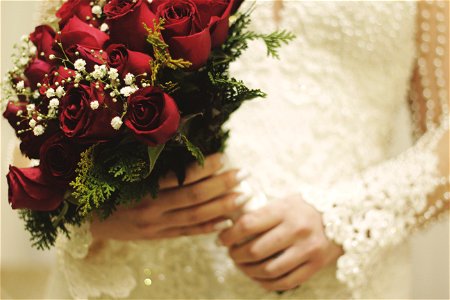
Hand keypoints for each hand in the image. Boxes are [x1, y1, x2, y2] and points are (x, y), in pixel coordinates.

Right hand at [90, 153, 250, 240]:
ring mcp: (157, 225)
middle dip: (222, 185)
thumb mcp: (124, 171)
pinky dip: (208, 227)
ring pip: (195, 216)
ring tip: (243, 195)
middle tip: (243, 173)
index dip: (204, 167)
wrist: (86, 220)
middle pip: (195, 197)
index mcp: (143, 187)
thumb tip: (180, 145)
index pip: (181, 176)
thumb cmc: (106, 188)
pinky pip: (187, 233)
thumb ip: (151, 164)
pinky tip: (226, 221)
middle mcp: (152, 207)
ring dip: (222, 206)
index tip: (223, 156)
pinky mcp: (158, 236)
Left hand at [218, 195, 343, 291]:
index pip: (248, 224)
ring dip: (248, 271)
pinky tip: (257, 277)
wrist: (344, 217)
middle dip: (236, 255)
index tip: (222, 239)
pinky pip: (284, 282)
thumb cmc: (306, 208)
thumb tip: (230, 224)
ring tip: (241, 266)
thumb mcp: (285, 202)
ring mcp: (307, 250)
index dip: (229, 234)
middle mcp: (297, 230)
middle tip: (231, 253)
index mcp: (286, 210)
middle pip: (255, 250)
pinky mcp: (315, 266)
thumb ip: (262, 212)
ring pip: (268, 270)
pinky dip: (265, 283)